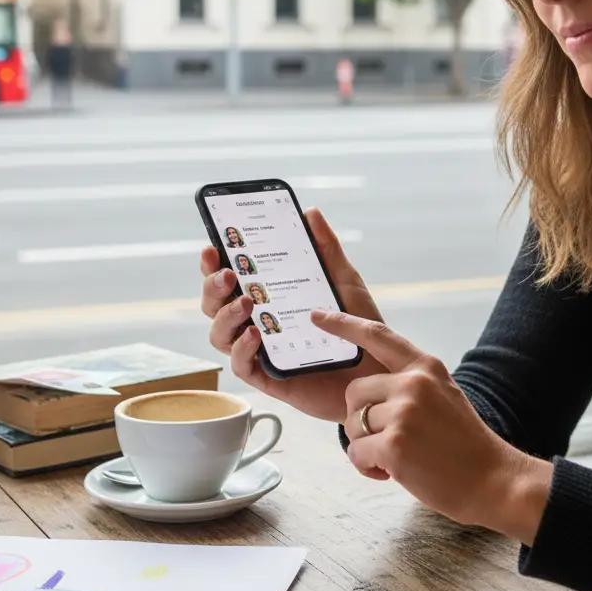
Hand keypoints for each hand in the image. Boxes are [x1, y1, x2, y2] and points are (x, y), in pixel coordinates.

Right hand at [200, 208, 386, 422]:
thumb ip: (326, 248)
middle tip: (228, 274)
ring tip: (246, 303)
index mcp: (269, 297)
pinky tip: (254, 335)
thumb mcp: (344, 282)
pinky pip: (240, 366)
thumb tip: (310, 212)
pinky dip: (241, 349)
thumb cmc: (358, 328)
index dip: (213, 263)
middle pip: (215, 304)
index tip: (213, 247)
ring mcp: (261, 350)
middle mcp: (258, 322)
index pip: (231, 278)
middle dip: (212, 286)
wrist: (378, 372)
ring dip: (225, 315)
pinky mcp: (269, 378)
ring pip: (219, 334)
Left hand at [311, 310, 553, 540]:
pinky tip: (393, 473)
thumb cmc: (465, 445)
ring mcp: (403, 413)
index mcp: (425, 367)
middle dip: (359, 419)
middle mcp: (413, 383)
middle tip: (386, 440)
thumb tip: (372, 394)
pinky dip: (367, 468)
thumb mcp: (443, 396)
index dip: (343, 324)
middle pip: (354, 392)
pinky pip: (357, 453)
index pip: (377, 336)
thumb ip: (410, 386)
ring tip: (396, 459)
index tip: (317, 316)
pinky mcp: (395, 445)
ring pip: (352, 425)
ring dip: (366, 447)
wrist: (494, 480)